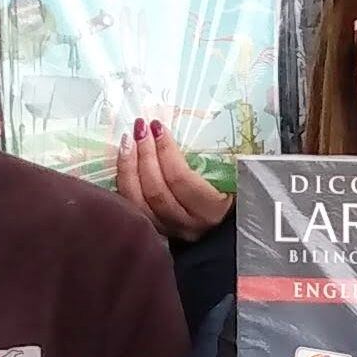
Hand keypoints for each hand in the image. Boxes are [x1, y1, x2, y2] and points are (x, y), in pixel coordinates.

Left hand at [111, 118, 234, 240]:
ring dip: (129, 166)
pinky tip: (124, 160)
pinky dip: (124, 181)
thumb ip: (214, 156)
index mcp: (210, 210)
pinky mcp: (153, 229)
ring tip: (128, 140)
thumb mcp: (231, 172)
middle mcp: (188, 225)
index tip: (158, 127)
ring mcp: (168, 230)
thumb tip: (178, 130)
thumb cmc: (232, 187)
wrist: (226, 216)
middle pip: (156, 190)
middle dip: (145, 154)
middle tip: (141, 128)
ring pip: (138, 201)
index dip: (166, 151)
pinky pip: (130, 206)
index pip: (181, 180)